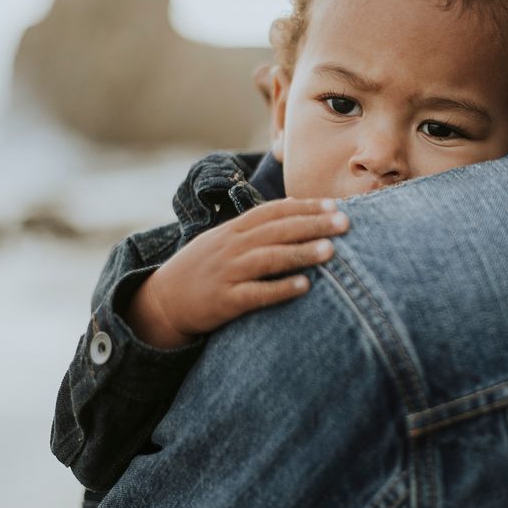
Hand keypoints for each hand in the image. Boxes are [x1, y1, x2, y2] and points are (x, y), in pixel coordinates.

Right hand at [124, 198, 348, 347]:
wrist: (162, 302)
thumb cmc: (203, 269)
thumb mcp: (225, 239)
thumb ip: (258, 225)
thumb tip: (296, 206)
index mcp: (233, 229)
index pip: (273, 211)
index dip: (304, 207)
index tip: (335, 205)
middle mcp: (231, 246)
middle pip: (276, 231)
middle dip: (312, 225)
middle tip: (345, 223)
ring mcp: (227, 273)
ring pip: (268, 258)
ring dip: (301, 253)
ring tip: (331, 250)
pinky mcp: (225, 301)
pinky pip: (256, 294)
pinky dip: (280, 289)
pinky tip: (304, 286)